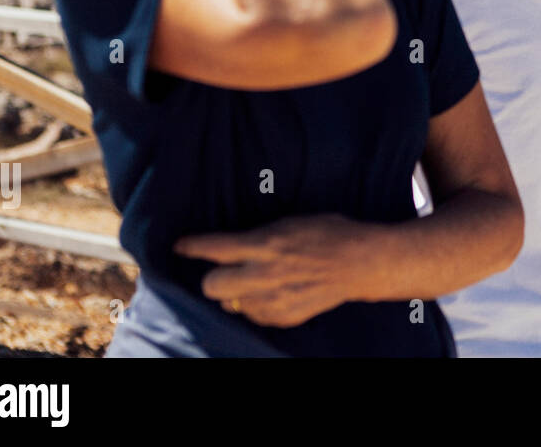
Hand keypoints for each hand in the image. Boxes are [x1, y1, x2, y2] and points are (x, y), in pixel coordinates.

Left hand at [174, 213, 386, 327]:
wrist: (360, 262)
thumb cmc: (328, 233)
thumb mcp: (289, 223)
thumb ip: (258, 238)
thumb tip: (232, 248)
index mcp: (264, 244)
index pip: (213, 248)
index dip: (191, 247)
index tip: (180, 246)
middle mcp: (263, 274)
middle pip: (211, 286)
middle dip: (212, 278)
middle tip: (223, 271)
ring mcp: (272, 299)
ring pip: (230, 304)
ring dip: (235, 293)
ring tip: (253, 282)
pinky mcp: (283, 316)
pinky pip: (253, 315)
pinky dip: (255, 306)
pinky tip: (271, 293)